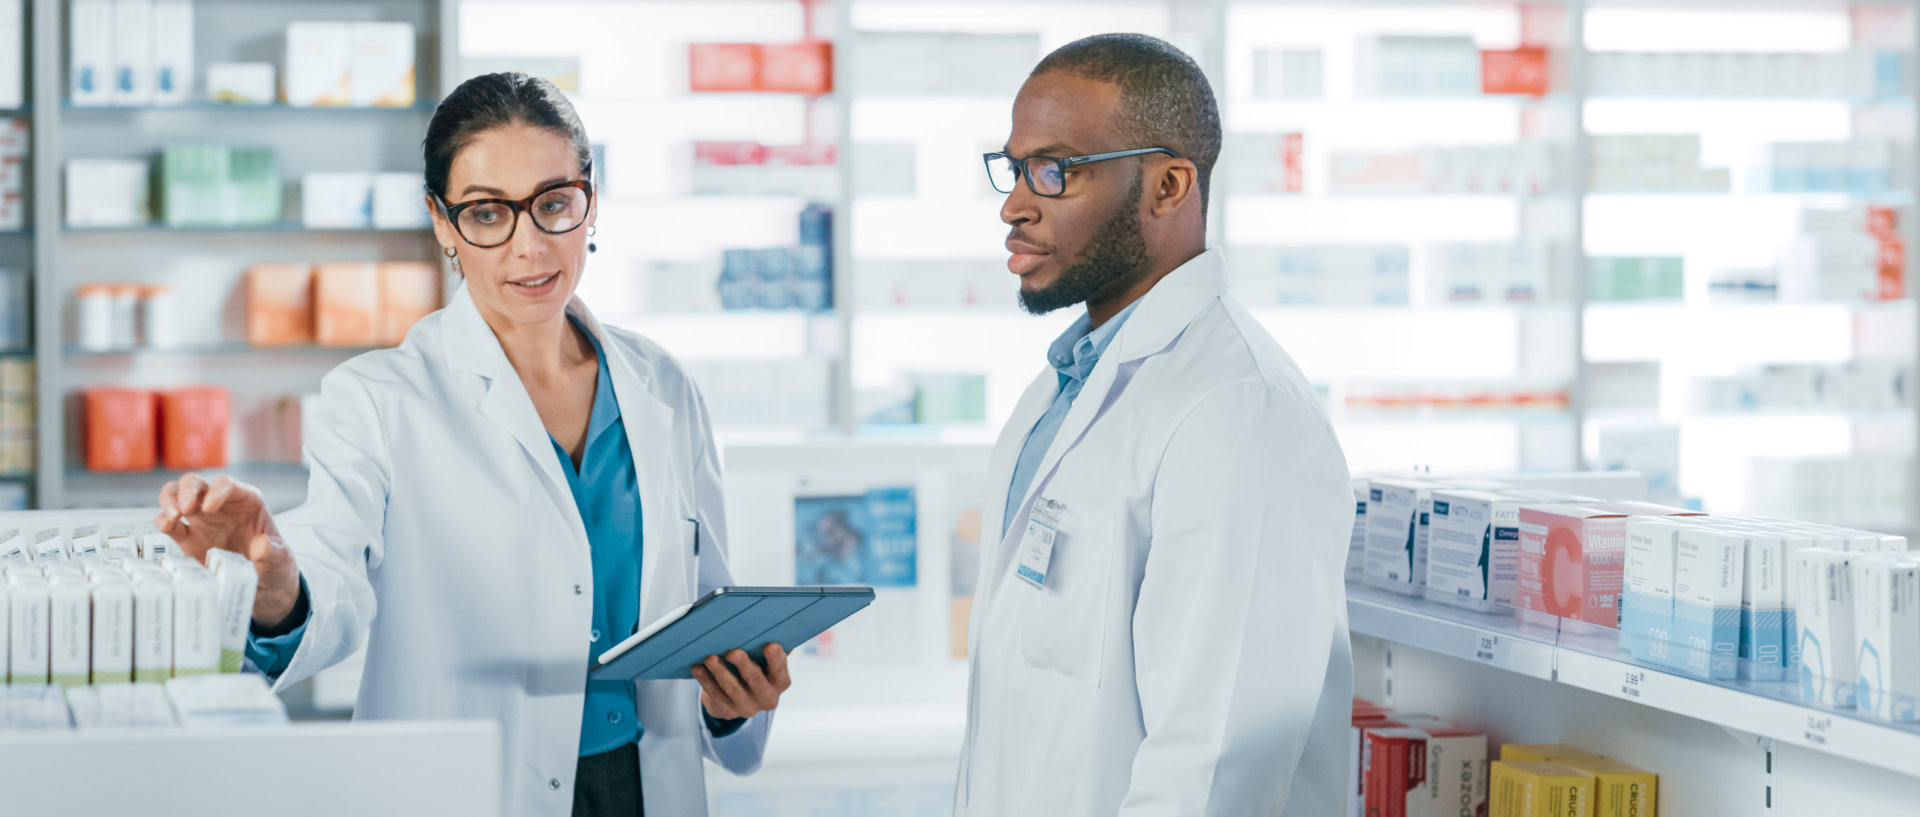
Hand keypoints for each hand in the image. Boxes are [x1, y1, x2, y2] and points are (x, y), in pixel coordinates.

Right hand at [155, 474, 301, 628]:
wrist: (263, 586)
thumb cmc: (274, 564)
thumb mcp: (281, 560)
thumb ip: (273, 552)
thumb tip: (261, 546)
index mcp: (247, 501)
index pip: (227, 484)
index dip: (216, 491)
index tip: (210, 508)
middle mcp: (221, 505)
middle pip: (196, 483)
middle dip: (187, 490)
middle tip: (185, 508)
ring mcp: (202, 520)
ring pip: (176, 495)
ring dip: (169, 500)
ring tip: (173, 517)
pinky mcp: (189, 538)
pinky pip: (170, 524)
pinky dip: (162, 521)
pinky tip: (166, 526)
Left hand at [692, 644, 791, 720]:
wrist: (738, 698)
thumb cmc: (755, 668)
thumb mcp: (766, 661)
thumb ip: (771, 648)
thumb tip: (770, 626)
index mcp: (780, 682)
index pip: (780, 670)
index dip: (776, 658)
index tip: (770, 645)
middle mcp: (767, 698)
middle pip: (755, 681)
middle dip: (744, 665)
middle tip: (732, 652)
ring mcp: (747, 707)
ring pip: (732, 689)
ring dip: (720, 672)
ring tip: (710, 658)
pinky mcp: (728, 711)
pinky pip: (715, 695)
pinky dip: (705, 680)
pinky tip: (697, 668)